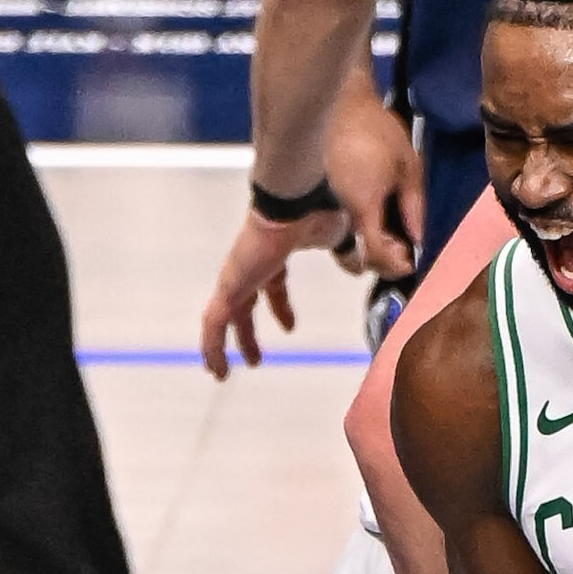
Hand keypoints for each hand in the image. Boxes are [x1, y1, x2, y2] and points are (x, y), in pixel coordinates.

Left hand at [200, 205, 349, 377]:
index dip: (281, 307)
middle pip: (245, 305)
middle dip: (248, 333)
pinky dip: (212, 348)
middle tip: (254, 355)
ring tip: (222, 373)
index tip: (289, 326)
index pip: (273, 285)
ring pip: (224, 318)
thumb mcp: (340, 237)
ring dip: (223, 347)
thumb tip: (360, 266)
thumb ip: (349, 253)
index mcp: (273, 255)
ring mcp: (237, 276)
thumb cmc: (315, 210)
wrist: (295, 201)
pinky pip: (214, 324)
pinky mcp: (229, 286)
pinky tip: (217, 369)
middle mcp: (251, 266)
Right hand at [325, 76, 423, 280]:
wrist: (340, 102)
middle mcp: (340, 210)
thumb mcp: (409, 167)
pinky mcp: (325, 196)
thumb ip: (414, 206)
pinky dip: (359, 234)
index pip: (375, 252)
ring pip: (347, 246)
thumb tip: (418, 239)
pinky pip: (342, 226)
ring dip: (369, 252)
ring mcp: (329, 204)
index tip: (411, 261)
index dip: (395, 264)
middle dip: (383, 263)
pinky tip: (377, 221)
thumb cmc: (375, 130)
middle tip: (405, 252)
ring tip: (392, 239)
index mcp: (363, 204)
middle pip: (358, 258)